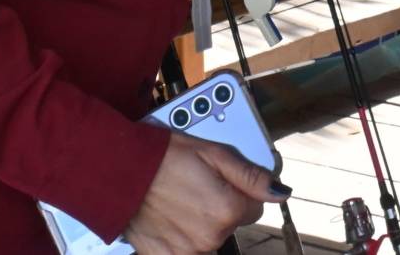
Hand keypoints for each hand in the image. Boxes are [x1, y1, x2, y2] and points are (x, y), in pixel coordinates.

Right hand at [120, 131, 286, 254]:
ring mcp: (188, 251)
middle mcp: (211, 237)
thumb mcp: (214, 154)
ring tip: (180, 199)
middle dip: (221, 205)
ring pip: (210, 237)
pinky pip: (186, 249)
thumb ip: (251, 176)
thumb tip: (281, 192)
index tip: (221, 179)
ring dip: (202, 222)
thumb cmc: (163, 156)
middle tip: (196, 184)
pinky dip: (182, 236)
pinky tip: (170, 217)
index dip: (241, 190)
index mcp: (227, 210)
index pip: (255, 207)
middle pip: (231, 223)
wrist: (119, 170)